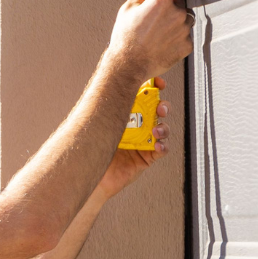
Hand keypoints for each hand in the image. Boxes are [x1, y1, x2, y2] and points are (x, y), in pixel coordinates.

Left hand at [97, 76, 170, 199]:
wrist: (94, 175)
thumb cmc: (93, 148)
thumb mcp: (99, 123)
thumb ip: (106, 108)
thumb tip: (107, 86)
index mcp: (126, 112)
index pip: (142, 95)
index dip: (153, 87)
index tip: (159, 83)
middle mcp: (137, 124)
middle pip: (157, 110)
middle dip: (163, 106)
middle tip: (160, 108)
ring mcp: (144, 140)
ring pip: (163, 128)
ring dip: (163, 127)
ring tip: (156, 131)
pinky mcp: (147, 156)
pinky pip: (161, 149)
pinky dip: (162, 146)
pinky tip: (157, 146)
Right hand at [107, 0, 192, 82]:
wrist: (129, 64)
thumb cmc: (126, 39)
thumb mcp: (127, 10)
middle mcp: (177, 12)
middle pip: (177, 0)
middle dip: (167, 5)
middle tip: (153, 18)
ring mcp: (184, 29)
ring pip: (184, 18)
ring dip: (174, 21)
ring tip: (158, 32)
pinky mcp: (187, 45)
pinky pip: (184, 36)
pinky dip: (176, 38)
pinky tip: (161, 43)